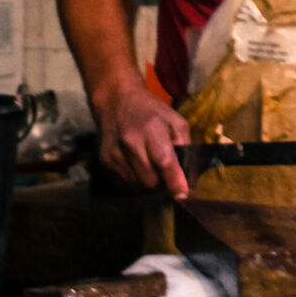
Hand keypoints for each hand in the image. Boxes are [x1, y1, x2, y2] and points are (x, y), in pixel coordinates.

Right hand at [93, 78, 190, 198]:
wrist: (116, 102)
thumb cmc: (152, 113)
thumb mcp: (176, 122)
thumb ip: (186, 149)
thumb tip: (190, 181)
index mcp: (151, 129)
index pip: (164, 161)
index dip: (174, 181)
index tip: (182, 194)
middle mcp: (130, 143)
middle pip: (151, 181)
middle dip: (163, 184)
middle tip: (166, 174)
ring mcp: (115, 154)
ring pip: (138, 187)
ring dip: (149, 185)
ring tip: (152, 168)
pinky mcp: (105, 162)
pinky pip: (125, 185)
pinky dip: (136, 182)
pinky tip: (138, 167)